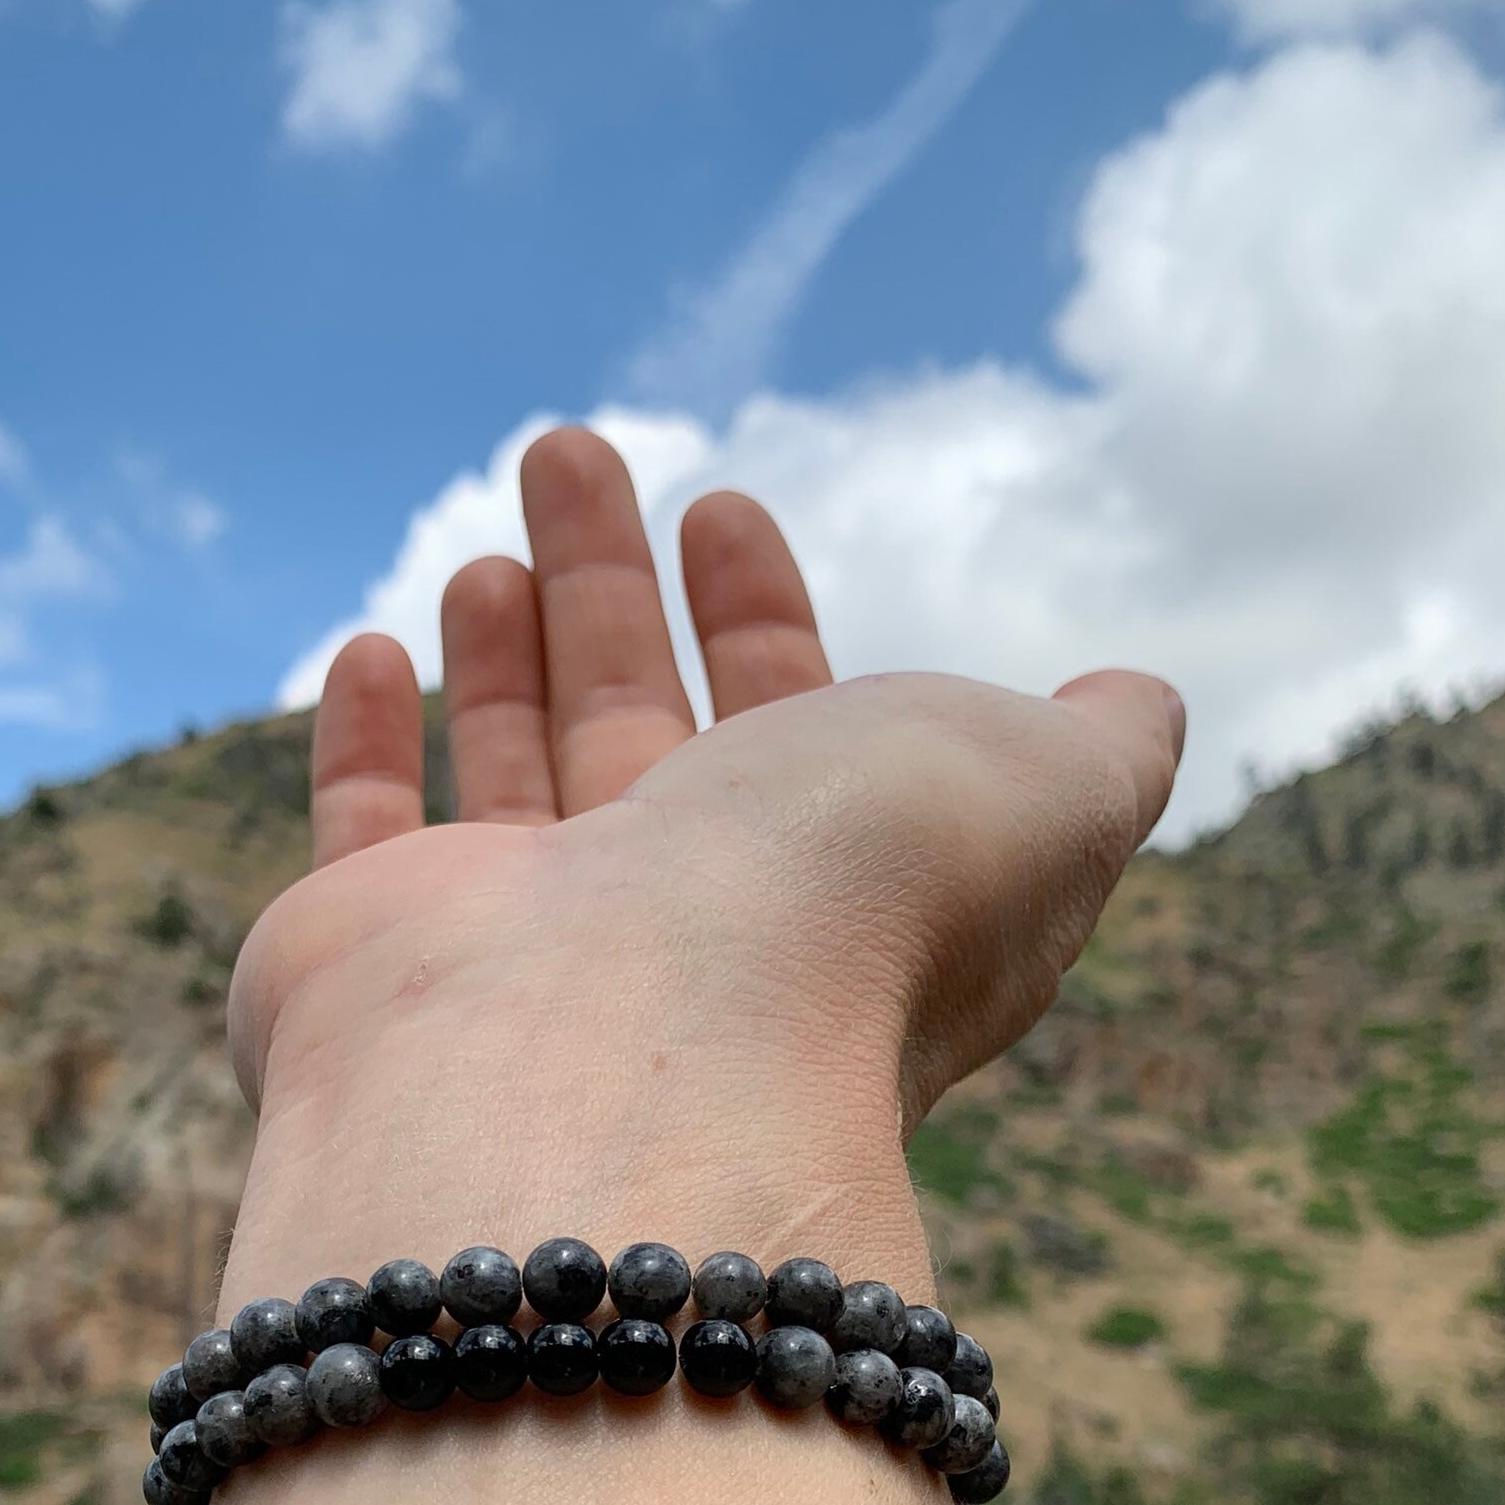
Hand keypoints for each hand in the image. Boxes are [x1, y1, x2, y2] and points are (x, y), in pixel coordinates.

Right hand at [224, 427, 1181, 1284]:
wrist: (624, 1050)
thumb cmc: (849, 907)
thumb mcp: (1046, 796)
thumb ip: (1100, 750)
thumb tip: (1137, 704)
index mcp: (825, 898)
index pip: (794, 739)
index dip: (768, 621)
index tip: (728, 507)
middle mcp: (672, 939)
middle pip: (639, 731)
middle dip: (613, 588)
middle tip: (569, 454)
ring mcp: (520, 958)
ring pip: (510, 775)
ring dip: (508, 649)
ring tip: (492, 548)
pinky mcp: (375, 959)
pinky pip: (366, 834)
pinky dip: (367, 741)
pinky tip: (378, 649)